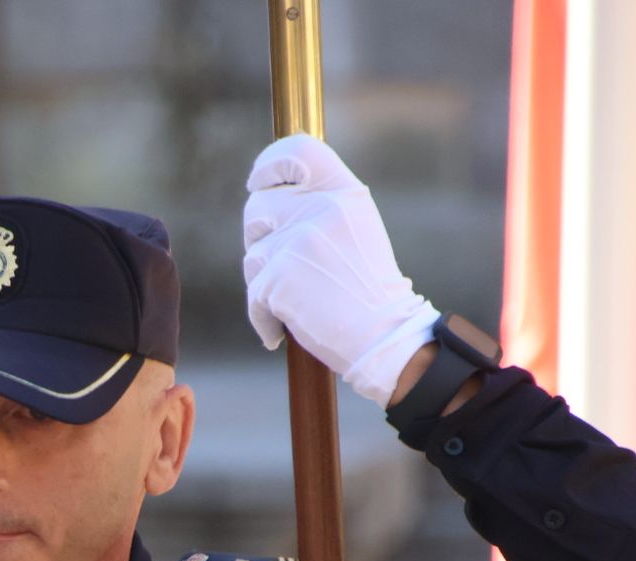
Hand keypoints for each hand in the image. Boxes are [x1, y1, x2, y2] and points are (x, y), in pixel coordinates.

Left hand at [243, 134, 439, 407]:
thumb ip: (319, 204)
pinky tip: (283, 329)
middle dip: (260, 236)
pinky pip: (253, 294)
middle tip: (285, 263)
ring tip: (295, 297)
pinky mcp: (277, 278)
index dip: (269, 163)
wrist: (382, 336)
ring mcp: (297, 243)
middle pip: (258, 206)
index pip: (298, 150)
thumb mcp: (355, 228)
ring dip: (264, 279)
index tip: (259, 182)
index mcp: (344, 193)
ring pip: (252, 252)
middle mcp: (320, 209)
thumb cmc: (367, 287)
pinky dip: (264, 317)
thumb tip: (267, 190)